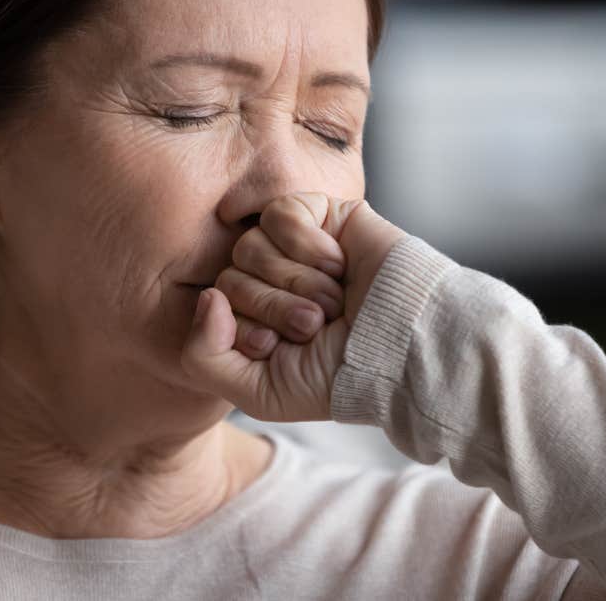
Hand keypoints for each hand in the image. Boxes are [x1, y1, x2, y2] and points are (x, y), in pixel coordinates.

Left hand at [179, 192, 407, 420]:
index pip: (213, 306)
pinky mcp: (320, 214)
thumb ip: (203, 356)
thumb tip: (206, 296)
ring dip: (299, 283)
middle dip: (276, 308)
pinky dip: (308, 246)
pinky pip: (280, 214)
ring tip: (335, 301)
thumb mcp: (258, 391)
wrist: (401, 347)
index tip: (284, 348)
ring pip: (251, 246)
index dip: (247, 329)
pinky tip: (338, 266)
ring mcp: (292, 246)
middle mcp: (269, 280)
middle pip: (230, 276)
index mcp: (254, 317)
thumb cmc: (339, 376)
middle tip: (318, 324)